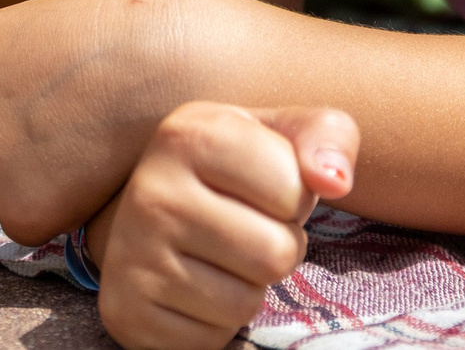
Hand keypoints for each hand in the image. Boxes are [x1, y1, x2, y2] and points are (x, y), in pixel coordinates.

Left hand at [0, 0, 204, 245]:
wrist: (177, 57)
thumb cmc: (128, 33)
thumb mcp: (40, 33)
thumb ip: (7, 74)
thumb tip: (3, 124)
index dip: (19, 110)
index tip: (60, 96)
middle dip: (18, 152)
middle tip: (80, 127)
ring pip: (7, 193)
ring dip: (46, 182)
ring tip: (97, 140)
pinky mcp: (18, 211)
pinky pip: (38, 225)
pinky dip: (69, 209)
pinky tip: (101, 168)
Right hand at [91, 103, 356, 349]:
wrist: (150, 213)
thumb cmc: (234, 171)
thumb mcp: (281, 135)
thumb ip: (328, 137)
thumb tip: (336, 181)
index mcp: (190, 134)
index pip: (294, 190)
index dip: (296, 198)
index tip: (264, 188)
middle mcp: (152, 190)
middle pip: (277, 252)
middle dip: (278, 246)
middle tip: (246, 228)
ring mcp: (133, 255)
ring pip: (247, 301)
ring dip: (249, 286)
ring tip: (220, 255)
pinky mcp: (128, 313)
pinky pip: (213, 338)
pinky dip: (217, 321)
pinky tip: (194, 286)